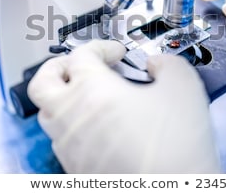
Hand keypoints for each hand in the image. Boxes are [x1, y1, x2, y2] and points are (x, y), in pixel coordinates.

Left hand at [27, 40, 219, 172]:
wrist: (174, 192)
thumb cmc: (175, 148)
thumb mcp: (183, 87)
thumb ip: (167, 63)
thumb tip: (156, 65)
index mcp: (92, 90)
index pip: (81, 54)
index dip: (101, 46)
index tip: (116, 52)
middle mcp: (71, 117)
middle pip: (41, 82)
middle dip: (58, 66)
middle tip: (78, 65)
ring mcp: (69, 146)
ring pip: (48, 114)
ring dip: (64, 98)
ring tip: (89, 96)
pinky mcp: (74, 168)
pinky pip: (61, 141)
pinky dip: (73, 126)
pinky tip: (99, 128)